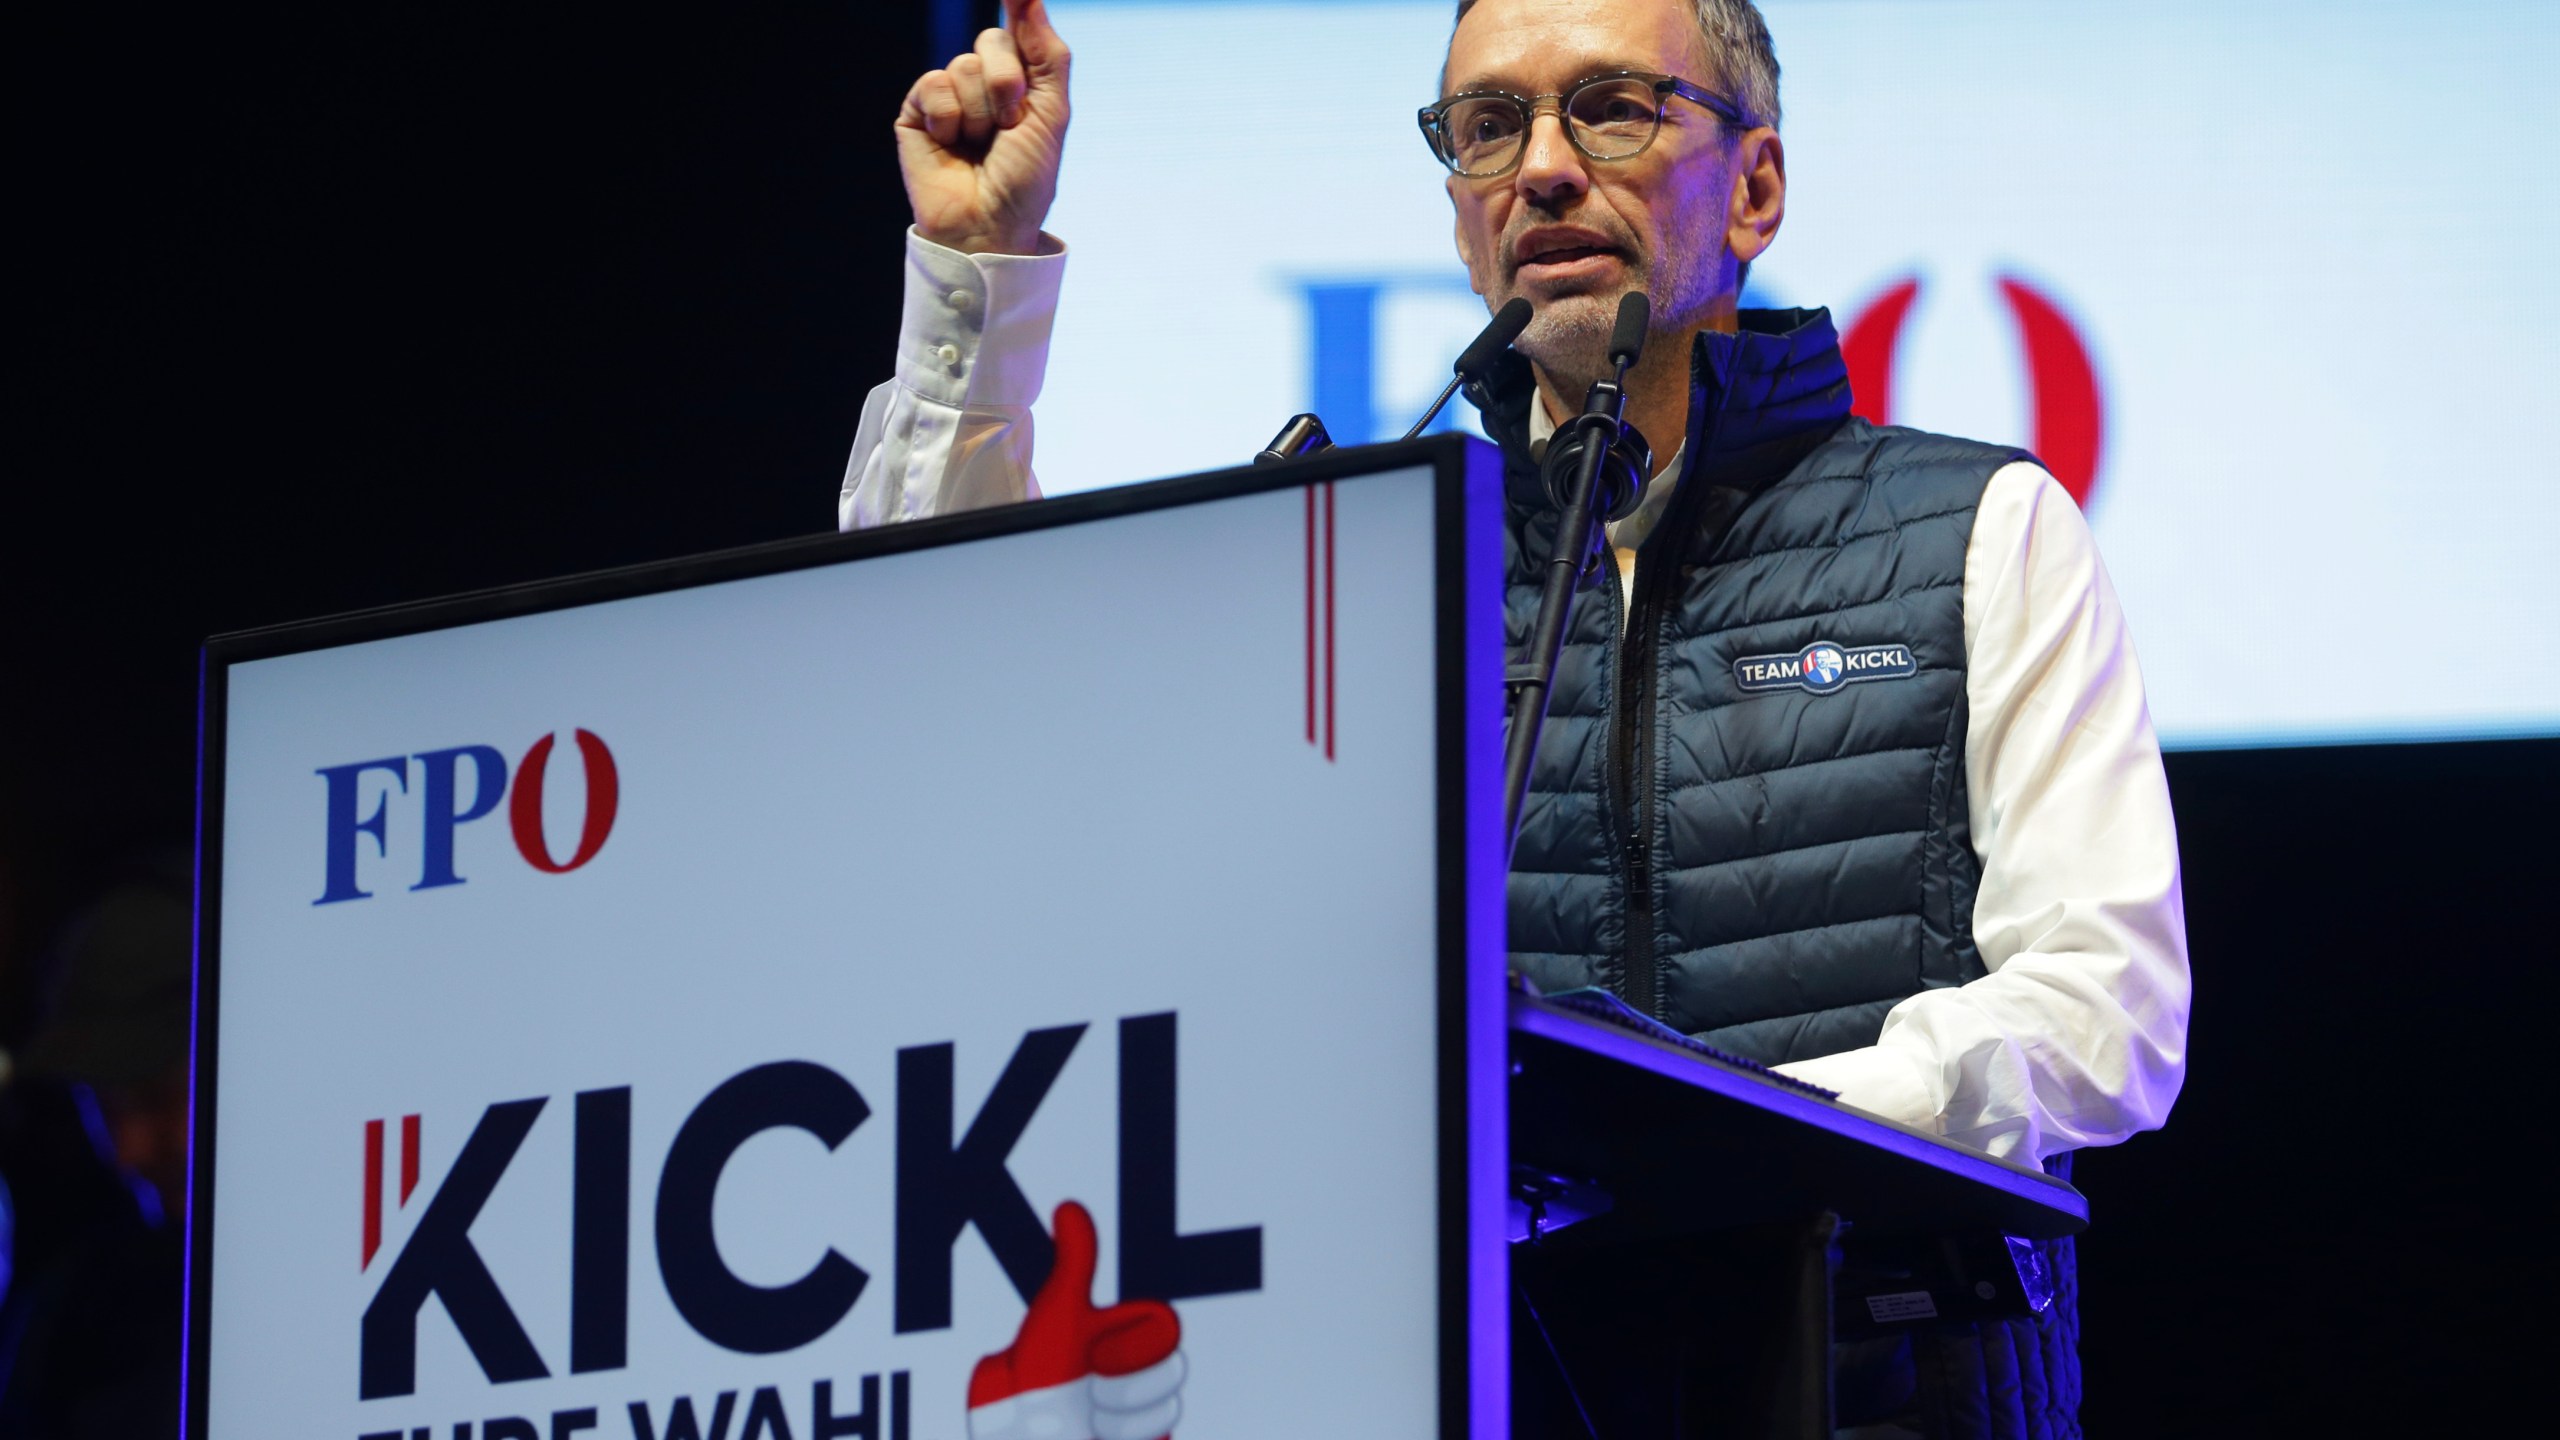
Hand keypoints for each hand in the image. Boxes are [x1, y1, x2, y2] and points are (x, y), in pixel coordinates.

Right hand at [896, 0, 1071, 255]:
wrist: (988, 226)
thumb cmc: (1024, 180)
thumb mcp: (1051, 114)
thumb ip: (1047, 54)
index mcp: (1021, 84)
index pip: (1019, 30)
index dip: (1019, 7)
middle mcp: (984, 85)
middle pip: (992, 40)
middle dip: (1007, 82)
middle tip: (1009, 123)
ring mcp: (949, 98)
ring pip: (963, 65)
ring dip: (980, 111)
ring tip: (980, 146)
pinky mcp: (917, 112)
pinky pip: (933, 84)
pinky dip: (948, 117)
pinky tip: (950, 144)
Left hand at [967, 1201, 1185, 1439]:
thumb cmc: (1038, 1378)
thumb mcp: (1060, 1313)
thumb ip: (1075, 1261)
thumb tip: (1068, 1205)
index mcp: (1126, 1333)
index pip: (1168, 1329)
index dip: (1134, 1345)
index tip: (1095, 1354)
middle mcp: (1139, 1371)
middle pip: (1170, 1374)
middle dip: (1121, 1390)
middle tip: (1084, 1390)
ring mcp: (1145, 1413)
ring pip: (1163, 1413)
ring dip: (1119, 1423)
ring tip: (1084, 1421)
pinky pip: (1163, 1437)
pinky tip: (1099, 1439)